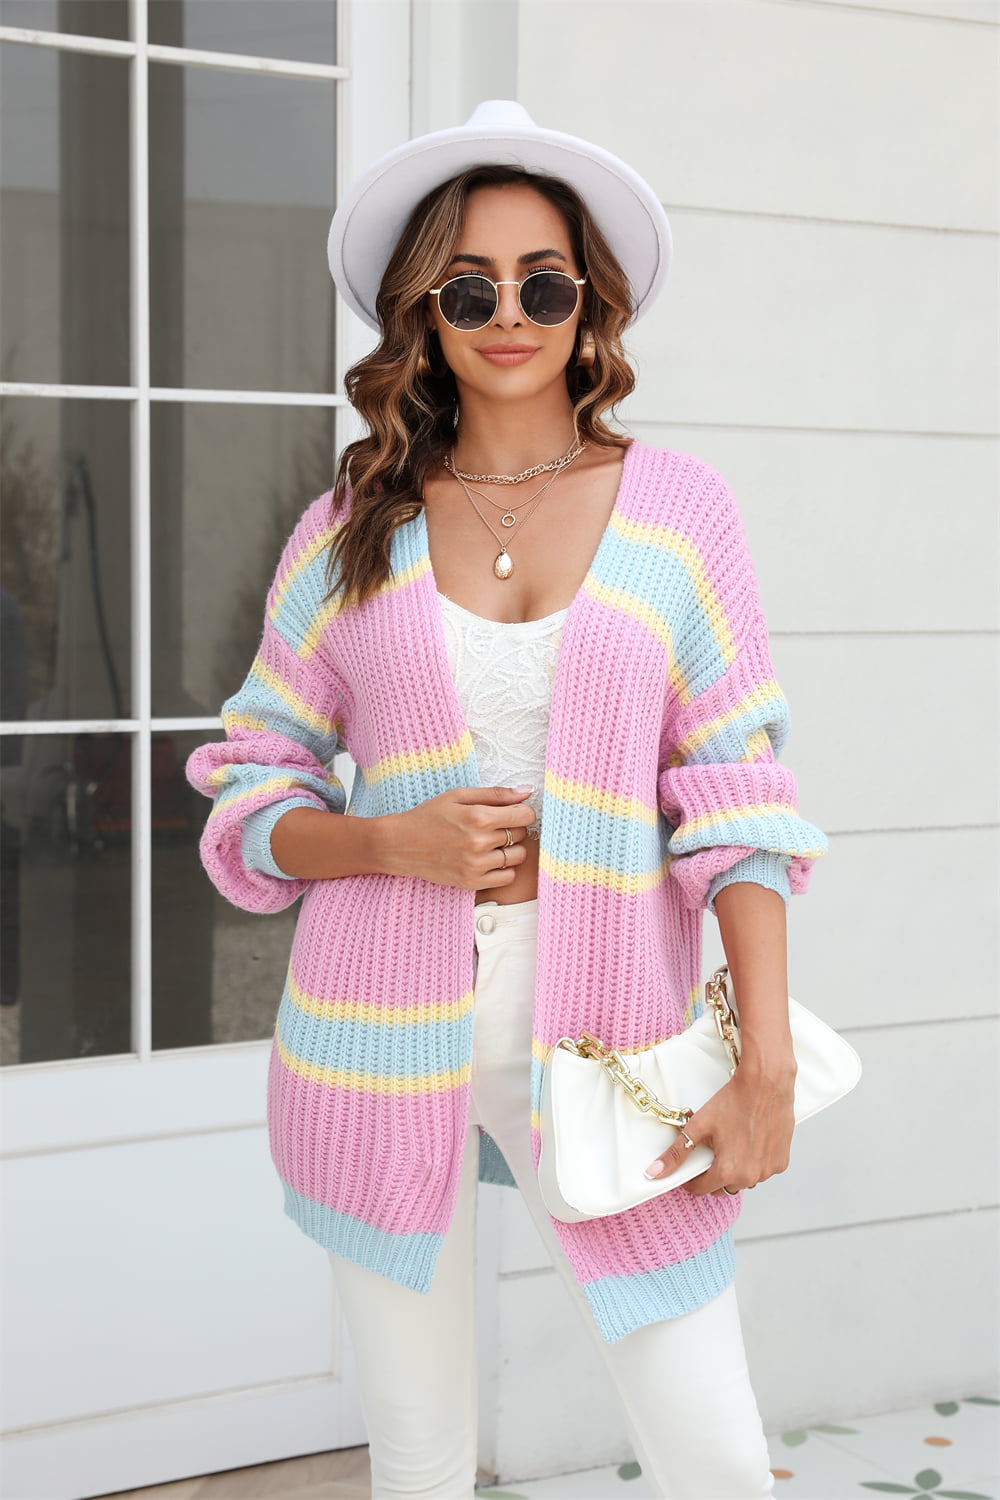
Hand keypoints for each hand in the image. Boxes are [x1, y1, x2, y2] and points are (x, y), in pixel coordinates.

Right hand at [376, 785, 535, 888]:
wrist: (400, 844)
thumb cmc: (428, 816)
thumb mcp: (458, 796)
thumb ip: (495, 794)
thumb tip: (526, 791)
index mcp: (479, 817)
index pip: (525, 815)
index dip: (521, 811)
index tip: (512, 811)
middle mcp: (480, 843)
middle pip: (521, 834)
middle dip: (513, 827)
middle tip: (494, 826)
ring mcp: (476, 865)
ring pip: (518, 857)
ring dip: (510, 848)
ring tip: (491, 843)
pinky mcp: (471, 882)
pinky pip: (507, 878)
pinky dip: (503, 868)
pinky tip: (488, 859)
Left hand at [643, 1057, 796, 1196]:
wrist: (766, 1082)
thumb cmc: (733, 1100)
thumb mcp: (699, 1125)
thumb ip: (677, 1153)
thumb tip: (654, 1173)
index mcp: (727, 1171)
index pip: (701, 1189)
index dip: (692, 1178)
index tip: (692, 1166)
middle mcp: (750, 1177)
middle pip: (724, 1186)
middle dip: (715, 1174)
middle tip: (713, 1150)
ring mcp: (768, 1171)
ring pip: (745, 1180)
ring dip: (737, 1169)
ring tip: (733, 1144)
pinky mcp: (782, 1162)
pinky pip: (764, 1170)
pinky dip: (756, 1162)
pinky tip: (751, 1141)